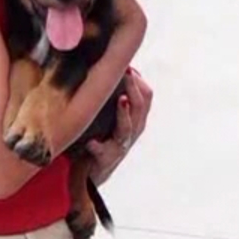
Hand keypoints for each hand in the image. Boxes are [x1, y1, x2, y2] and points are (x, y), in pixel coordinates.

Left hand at [86, 67, 152, 185]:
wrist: (93, 173)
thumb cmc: (103, 137)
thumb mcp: (114, 115)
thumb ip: (116, 95)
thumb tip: (112, 67)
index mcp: (136, 118)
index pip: (147, 95)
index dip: (139, 80)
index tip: (127, 65)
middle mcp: (133, 131)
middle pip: (140, 107)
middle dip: (134, 88)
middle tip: (126, 73)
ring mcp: (120, 145)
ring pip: (128, 128)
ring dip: (124, 113)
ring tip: (121, 100)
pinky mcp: (106, 159)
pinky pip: (103, 152)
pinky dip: (98, 146)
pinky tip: (91, 142)